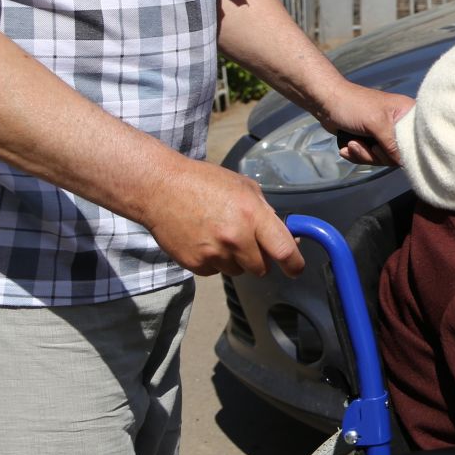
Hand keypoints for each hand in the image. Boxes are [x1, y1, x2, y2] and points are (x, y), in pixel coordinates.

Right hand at [143, 158, 304, 277]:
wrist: (159, 188)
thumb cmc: (204, 183)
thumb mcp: (243, 187)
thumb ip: (266, 212)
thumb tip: (286, 236)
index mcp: (252, 215)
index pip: (284, 251)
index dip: (294, 264)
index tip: (296, 269)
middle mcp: (235, 238)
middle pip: (261, 268)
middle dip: (259, 258)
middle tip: (247, 241)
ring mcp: (214, 253)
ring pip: (237, 271)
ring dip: (234, 259)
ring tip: (218, 234)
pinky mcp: (195, 264)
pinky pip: (215, 271)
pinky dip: (213, 261)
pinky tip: (202, 239)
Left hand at [318, 82, 413, 165]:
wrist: (326, 102)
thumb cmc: (353, 106)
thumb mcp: (376, 123)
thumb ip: (392, 144)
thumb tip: (403, 163)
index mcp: (407, 112)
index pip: (417, 140)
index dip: (403, 150)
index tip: (383, 146)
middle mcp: (399, 123)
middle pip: (398, 154)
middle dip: (376, 154)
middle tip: (365, 144)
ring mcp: (385, 133)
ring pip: (383, 158)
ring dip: (363, 154)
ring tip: (352, 144)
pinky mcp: (372, 140)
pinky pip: (371, 157)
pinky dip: (357, 155)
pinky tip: (348, 146)